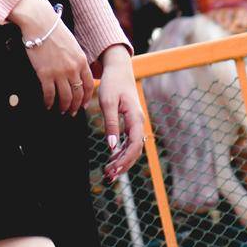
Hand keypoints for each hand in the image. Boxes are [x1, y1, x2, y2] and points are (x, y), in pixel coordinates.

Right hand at [11, 0, 92, 114]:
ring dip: (63, 107)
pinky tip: (47, 105)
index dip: (86, 98)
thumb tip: (75, 72)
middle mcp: (73, 69)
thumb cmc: (54, 31)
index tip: (83, 104)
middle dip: (76, 106)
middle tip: (72, 112)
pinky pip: (49, 94)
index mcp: (81, 61)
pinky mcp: (45, 74)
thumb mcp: (72, 45)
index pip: (88, 85)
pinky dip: (49, 102)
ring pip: (65, 98)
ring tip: (60, 111)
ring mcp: (59, 73)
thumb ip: (76, 59)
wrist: (40, 24)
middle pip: (78, 94)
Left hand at [94, 46, 144, 180]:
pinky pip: (129, 142)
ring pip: (132, 148)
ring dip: (122, 161)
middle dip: (123, 165)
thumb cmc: (113, 83)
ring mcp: (135, 124)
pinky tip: (112, 160)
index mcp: (135, 118)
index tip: (113, 170)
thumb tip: (112, 146)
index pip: (134, 145)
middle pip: (135, 150)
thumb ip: (111, 123)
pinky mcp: (130, 123)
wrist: (119, 69)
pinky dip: (121, 153)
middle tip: (109, 176)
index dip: (125, 159)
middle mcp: (138, 123)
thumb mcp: (108, 101)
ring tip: (109, 173)